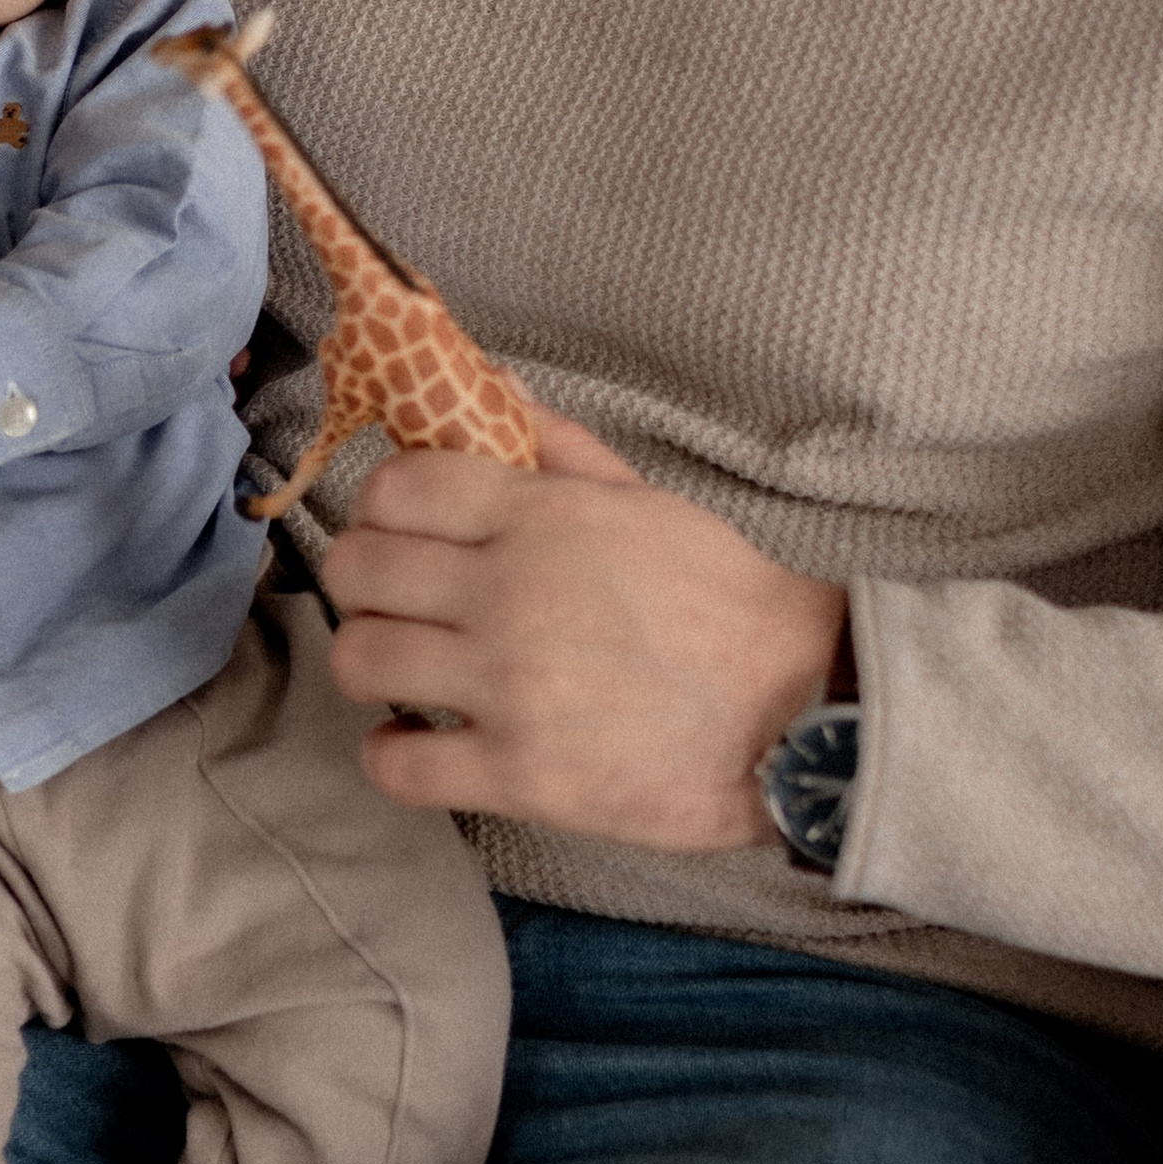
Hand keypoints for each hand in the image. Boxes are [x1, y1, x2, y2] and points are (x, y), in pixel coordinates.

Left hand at [320, 403, 845, 852]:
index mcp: (539, 517)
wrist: (805, 710)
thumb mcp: (648, 504)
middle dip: (362, 582)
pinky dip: (388, 753)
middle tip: (394, 601)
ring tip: (405, 668)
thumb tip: (495, 388)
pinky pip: (396, 765)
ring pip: (360, 659)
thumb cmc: (728, 602)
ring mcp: (510, 687)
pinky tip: (413, 740)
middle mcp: (509, 593)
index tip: (397, 530)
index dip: (381, 507)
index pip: (397, 488)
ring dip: (370, 661)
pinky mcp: (521, 775)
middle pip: (357, 569)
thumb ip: (561, 451)